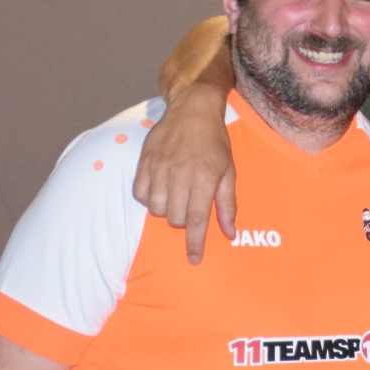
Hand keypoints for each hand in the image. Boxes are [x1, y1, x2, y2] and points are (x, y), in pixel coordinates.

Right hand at [133, 84, 234, 263]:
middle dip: (184, 220)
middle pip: (176, 218)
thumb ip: (227, 204)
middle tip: (191, 203)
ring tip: (177, 194)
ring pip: (157, 209)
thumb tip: (229, 233)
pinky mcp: (143, 162)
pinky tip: (161, 187)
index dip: (195, 243)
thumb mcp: (229, 172)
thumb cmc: (215, 142)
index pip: (197, 220)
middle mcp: (181, 175)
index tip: (194, 259)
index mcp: (205, 178)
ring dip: (167, 209)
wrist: (193, 110)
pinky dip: (150, 198)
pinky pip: (140, 195)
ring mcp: (159, 168)